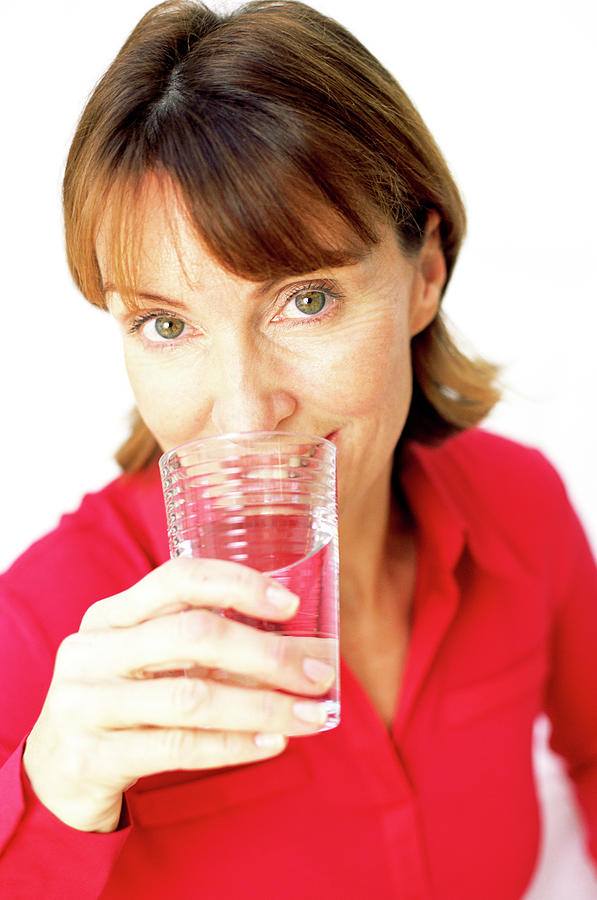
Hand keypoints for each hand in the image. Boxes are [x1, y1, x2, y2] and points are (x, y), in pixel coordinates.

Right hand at [23, 558, 334, 832]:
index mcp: (110, 615)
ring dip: (262, 705)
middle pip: (192, 635)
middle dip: (266, 652)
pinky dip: (234, 745)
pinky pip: (178, 747)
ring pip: (191, 696)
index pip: (177, 578)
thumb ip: (200, 645)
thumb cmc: (119, 702)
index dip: (237, 584)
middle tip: (317, 671)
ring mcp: (86, 704)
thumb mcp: (143, 660)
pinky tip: (272, 743)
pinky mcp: (92, 757)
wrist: (52, 773)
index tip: (290, 604)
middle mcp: (92, 651)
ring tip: (309, 713)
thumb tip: (297, 646)